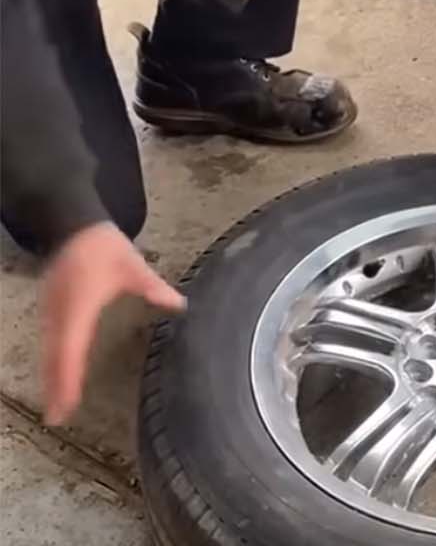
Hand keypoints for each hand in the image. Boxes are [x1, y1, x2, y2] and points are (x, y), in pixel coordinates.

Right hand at [39, 222, 186, 426]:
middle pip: (54, 357)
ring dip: (51, 376)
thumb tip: (179, 304)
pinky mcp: (50, 308)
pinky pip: (49, 341)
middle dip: (55, 387)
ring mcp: (51, 311)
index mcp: (78, 306)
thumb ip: (153, 287)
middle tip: (57, 417)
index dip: (67, 378)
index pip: (70, 349)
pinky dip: (51, 361)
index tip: (67, 402)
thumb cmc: (103, 246)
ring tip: (57, 403)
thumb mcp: (133, 266)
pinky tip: (56, 374)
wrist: (73, 225)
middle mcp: (59, 313)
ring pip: (48, 350)